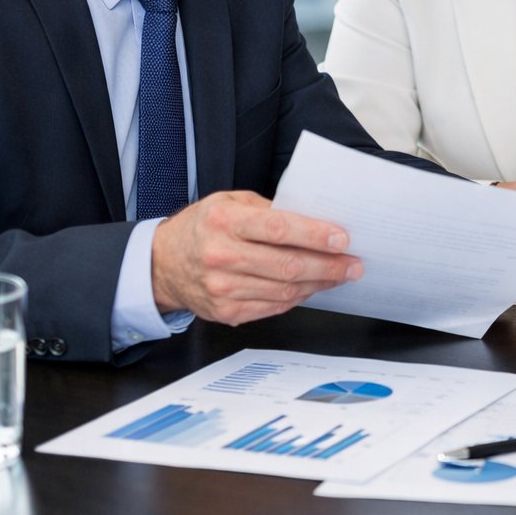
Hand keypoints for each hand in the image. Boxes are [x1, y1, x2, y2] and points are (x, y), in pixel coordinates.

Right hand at [150, 190, 360, 324]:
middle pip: (287, 266)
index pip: (278, 229)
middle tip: (354, 264)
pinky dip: (299, 297)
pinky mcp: (226, 312)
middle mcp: (221, 256)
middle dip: (329, 266)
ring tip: (340, 275)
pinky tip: (312, 286)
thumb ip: (270, 209)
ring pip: (284, 291)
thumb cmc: (203, 227)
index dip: (314, 235)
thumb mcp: (230, 202)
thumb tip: (316, 220)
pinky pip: (273, 307)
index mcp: (224, 221)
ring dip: (320, 284)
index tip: (342, 238)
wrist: (162, 264)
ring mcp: (222, 288)